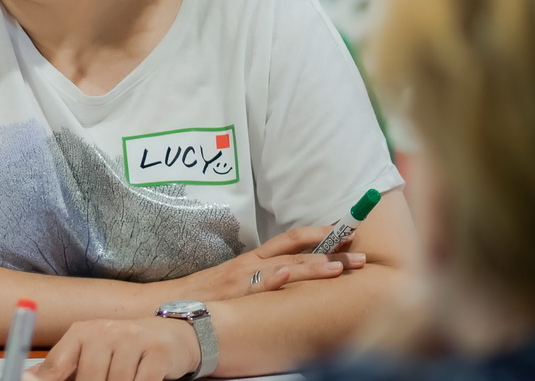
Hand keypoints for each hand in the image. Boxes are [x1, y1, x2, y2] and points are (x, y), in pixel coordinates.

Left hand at [24, 317, 199, 380]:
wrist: (172, 335)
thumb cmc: (124, 348)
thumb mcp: (91, 352)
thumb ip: (63, 367)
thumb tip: (29, 378)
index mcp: (81, 333)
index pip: (56, 367)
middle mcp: (104, 331)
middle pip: (89, 379)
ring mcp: (132, 339)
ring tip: (122, 380)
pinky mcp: (157, 352)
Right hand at [155, 226, 365, 301]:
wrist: (172, 303)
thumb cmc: (207, 295)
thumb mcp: (237, 280)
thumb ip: (261, 276)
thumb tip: (291, 277)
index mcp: (255, 258)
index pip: (293, 240)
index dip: (321, 234)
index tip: (349, 232)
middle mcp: (252, 262)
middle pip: (299, 251)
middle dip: (332, 252)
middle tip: (362, 255)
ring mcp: (244, 276)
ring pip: (285, 266)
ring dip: (314, 265)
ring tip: (340, 267)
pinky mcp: (234, 292)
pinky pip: (257, 284)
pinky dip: (275, 278)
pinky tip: (292, 274)